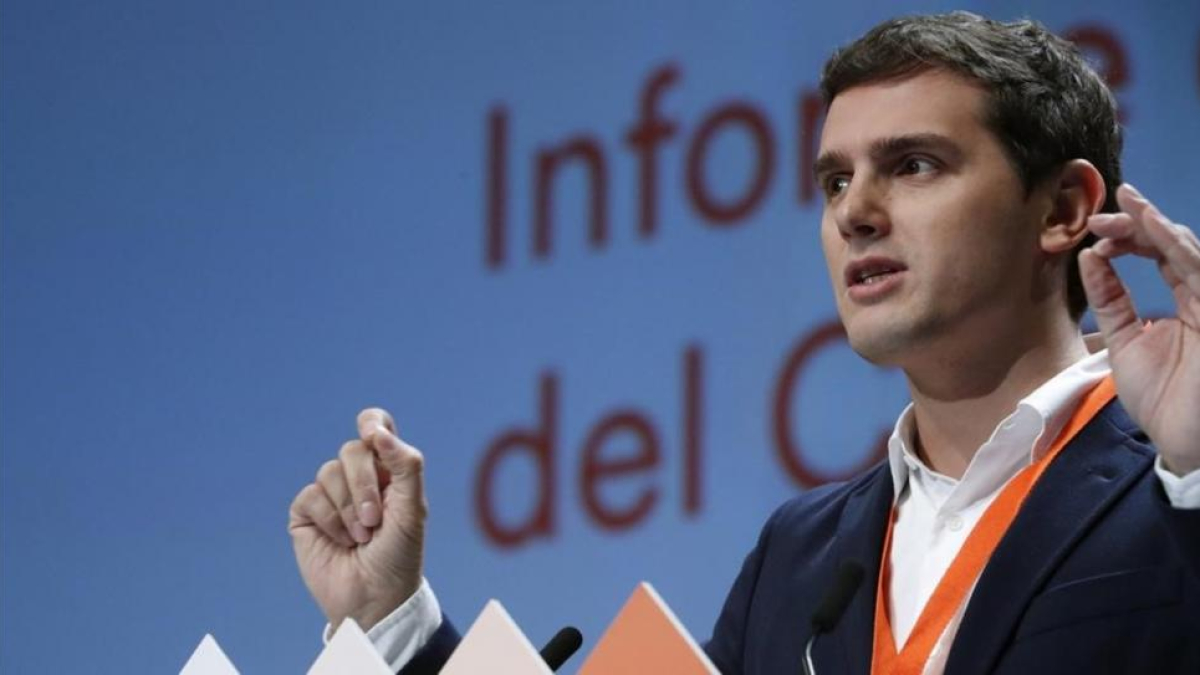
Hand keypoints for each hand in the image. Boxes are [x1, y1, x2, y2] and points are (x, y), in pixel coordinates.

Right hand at [288, 408, 427, 629]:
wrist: (374, 598)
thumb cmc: (399, 555)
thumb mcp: (412, 509)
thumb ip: (405, 466)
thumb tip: (379, 433)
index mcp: (388, 470)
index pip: (375, 427)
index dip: (371, 423)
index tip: (373, 436)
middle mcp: (358, 477)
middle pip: (352, 450)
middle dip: (365, 484)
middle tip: (375, 520)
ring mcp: (331, 494)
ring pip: (329, 471)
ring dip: (349, 509)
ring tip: (362, 537)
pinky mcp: (307, 513)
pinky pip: (310, 496)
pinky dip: (330, 520)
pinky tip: (341, 541)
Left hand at [1080, 183, 1199, 475]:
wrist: (1186, 445)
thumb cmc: (1164, 400)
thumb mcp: (1125, 342)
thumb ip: (1111, 300)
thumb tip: (1091, 256)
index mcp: (1185, 303)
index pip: (1161, 255)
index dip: (1131, 237)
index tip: (1095, 231)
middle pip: (1175, 245)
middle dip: (1140, 223)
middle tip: (1103, 212)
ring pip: (1191, 251)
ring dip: (1159, 226)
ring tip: (1131, 204)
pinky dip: (1179, 248)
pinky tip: (1156, 229)